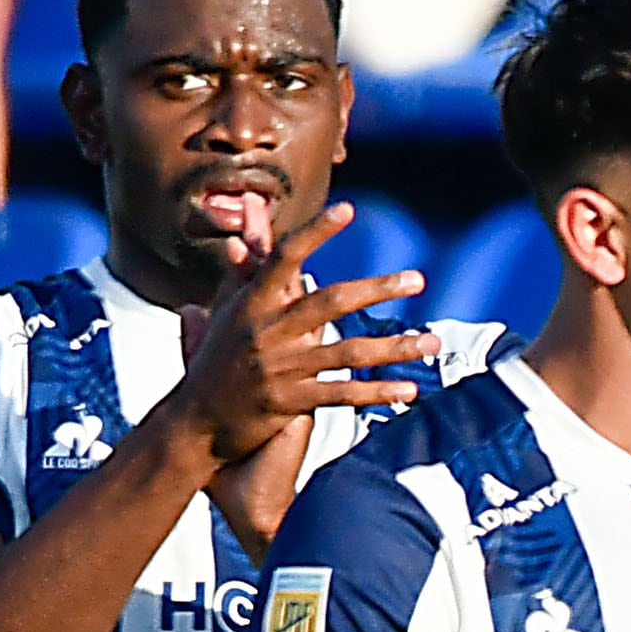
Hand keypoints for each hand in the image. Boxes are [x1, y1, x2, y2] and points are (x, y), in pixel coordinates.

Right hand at [164, 198, 440, 469]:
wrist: (196, 422)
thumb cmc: (213, 361)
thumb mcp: (225, 312)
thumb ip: (242, 271)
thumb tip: (242, 229)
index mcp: (253, 303)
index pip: (286, 257)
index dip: (315, 231)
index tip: (347, 209)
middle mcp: (268, 331)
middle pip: (331, 302)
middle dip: (377, 289)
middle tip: (418, 279)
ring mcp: (281, 368)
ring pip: (348, 354)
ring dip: (395, 349)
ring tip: (434, 343)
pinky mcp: (290, 402)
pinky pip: (342, 395)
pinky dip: (377, 393)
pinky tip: (409, 391)